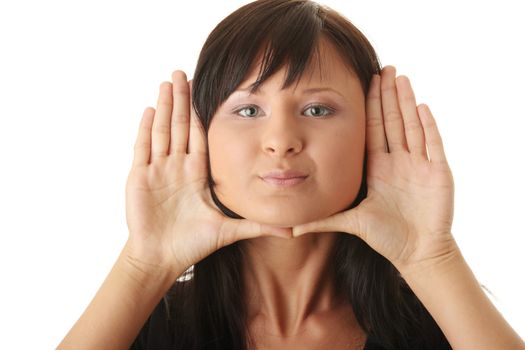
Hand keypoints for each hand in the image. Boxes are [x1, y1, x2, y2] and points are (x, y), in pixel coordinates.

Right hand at [125, 70, 290, 277]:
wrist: (162, 259)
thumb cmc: (192, 245)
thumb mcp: (229, 230)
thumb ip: (259, 227)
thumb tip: (294, 231)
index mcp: (197, 174)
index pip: (199, 135)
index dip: (201, 113)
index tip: (205, 90)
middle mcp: (177, 168)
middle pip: (180, 126)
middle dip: (182, 99)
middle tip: (183, 72)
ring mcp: (158, 171)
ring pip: (163, 131)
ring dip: (165, 106)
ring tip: (168, 81)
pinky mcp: (140, 178)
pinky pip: (144, 149)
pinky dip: (146, 129)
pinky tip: (150, 109)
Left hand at [293, 66, 456, 272]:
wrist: (417, 253)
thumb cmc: (387, 238)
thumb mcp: (351, 222)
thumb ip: (323, 221)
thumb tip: (290, 228)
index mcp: (379, 168)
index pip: (373, 130)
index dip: (370, 106)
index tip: (367, 83)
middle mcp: (399, 162)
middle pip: (392, 121)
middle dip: (387, 95)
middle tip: (384, 68)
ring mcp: (419, 166)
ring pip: (411, 126)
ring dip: (406, 102)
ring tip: (400, 77)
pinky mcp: (438, 173)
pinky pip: (432, 144)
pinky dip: (427, 126)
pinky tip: (420, 106)